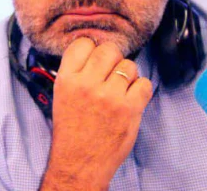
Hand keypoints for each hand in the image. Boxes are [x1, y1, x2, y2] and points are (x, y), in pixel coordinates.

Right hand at [40, 38, 152, 190]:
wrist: (79, 163)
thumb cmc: (72, 131)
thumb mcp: (62, 95)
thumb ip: (78, 72)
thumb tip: (97, 51)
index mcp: (67, 79)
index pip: (83, 43)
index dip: (92, 50)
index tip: (95, 61)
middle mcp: (87, 84)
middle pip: (109, 50)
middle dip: (113, 60)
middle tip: (110, 76)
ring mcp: (109, 96)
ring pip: (129, 66)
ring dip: (128, 76)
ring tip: (119, 92)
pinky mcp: (129, 109)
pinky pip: (144, 84)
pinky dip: (141, 91)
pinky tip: (131, 101)